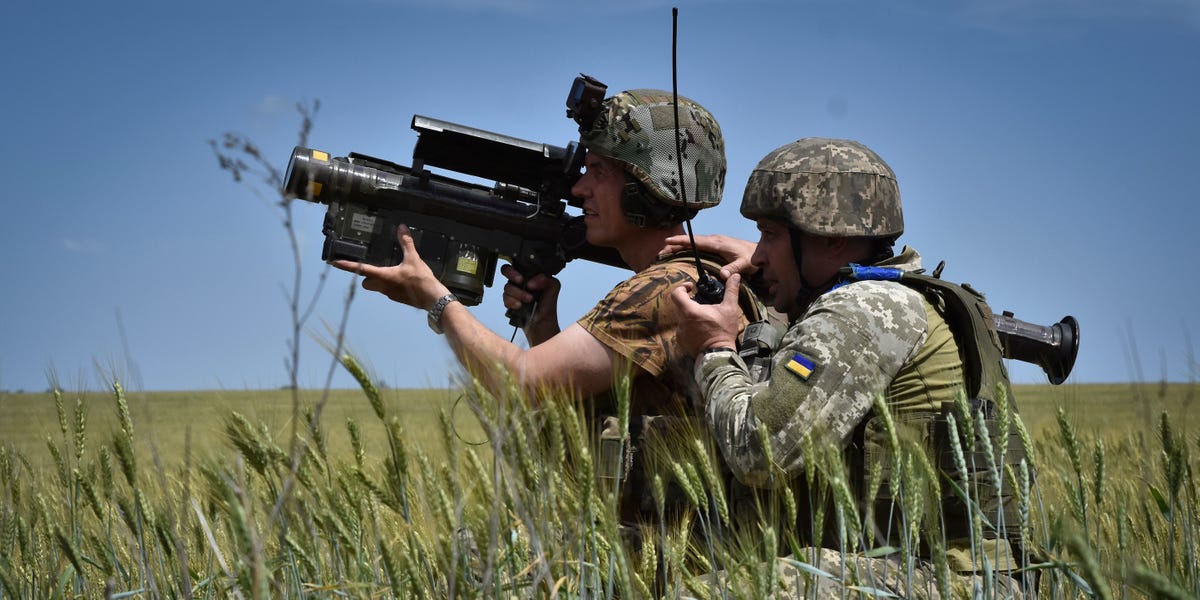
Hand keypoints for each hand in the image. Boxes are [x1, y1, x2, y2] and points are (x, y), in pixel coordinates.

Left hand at [330, 224, 449, 309]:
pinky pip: (388, 290)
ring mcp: (390, 294)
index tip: (335, 263)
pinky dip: (390, 284)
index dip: (346, 265)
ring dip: (378, 280)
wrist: (432, 298)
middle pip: (366, 283)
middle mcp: (383, 287)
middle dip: (365, 276)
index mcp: (384, 276)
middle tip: (368, 267)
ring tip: (388, 271)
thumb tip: (401, 228)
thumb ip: (406, 243)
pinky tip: (401, 279)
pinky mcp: (398, 298)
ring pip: (377, 287)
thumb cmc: (421, 280)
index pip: (361, 269)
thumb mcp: (413, 258)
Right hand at [501, 264, 560, 340]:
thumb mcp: (553, 287)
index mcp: (530, 273)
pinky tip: (519, 305)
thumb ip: (546, 279)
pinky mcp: (509, 301)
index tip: (524, 275)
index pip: (519, 263)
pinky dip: (512, 302)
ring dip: (518, 293)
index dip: (520, 266)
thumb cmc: (547, 303)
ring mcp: (513, 290)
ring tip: (529, 299)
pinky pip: (505, 298)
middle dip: (511, 274)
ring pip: (507, 286)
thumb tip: (533, 281)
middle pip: (506, 270)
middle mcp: (520, 281)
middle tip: (520, 281)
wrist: (543, 322)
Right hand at [660, 234, 756, 279]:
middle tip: (660, 252)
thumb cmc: (752, 258)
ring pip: (693, 244)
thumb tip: (722, 274)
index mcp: (717, 243)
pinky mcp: (716, 247)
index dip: (681, 242)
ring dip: (679, 247)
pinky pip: (698, 247)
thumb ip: (734, 268)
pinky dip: (687, 249)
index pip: (695, 241)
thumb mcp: (744, 264)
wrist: (759, 251)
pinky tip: (681, 254)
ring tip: (665, 253)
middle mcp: (714, 240)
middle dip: (675, 245)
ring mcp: (714, 243)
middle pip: (690, 242)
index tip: (667, 242)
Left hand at [670, 273, 742, 355]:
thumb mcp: (730, 309)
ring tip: (705, 318)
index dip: (682, 287)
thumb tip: (735, 276)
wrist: (719, 354)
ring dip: (691, 315)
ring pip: (682, 317)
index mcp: (690, 311)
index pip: (676, 293)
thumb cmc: (723, 331)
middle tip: (702, 303)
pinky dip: (690, 326)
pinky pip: (683, 328)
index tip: (691, 287)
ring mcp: (680, 332)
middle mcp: (681, 321)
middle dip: (690, 302)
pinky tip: (702, 329)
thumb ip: (731, 290)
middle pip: (680, 305)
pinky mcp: (681, 341)